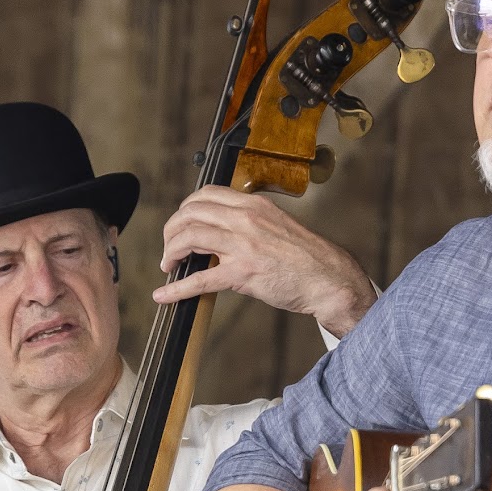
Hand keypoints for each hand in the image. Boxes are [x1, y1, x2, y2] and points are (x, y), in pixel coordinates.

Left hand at [153, 187, 374, 335]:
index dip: (184, 210)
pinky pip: (199, 279)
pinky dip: (176, 289)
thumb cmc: (304, 256)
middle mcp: (245, 219)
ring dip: (170, 253)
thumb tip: (219, 229)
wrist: (328, 278)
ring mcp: (242, 245)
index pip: (204, 195)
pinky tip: (164, 295)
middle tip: (169, 249)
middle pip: (190, 213)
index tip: (180, 225)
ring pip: (188, 238)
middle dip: (171, 231)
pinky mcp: (242, 273)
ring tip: (168, 266)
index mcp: (252, 205)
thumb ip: (247, 222)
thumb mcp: (275, 224)